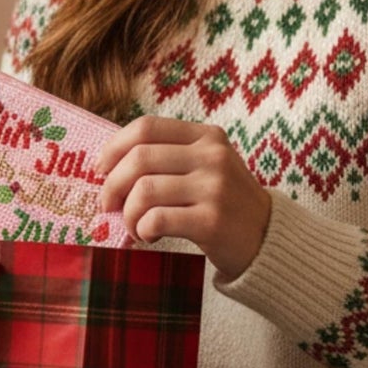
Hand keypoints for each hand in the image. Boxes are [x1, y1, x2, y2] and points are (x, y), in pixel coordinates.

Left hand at [95, 116, 270, 279]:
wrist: (267, 239)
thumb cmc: (224, 202)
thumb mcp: (206, 166)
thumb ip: (168, 157)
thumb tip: (108, 165)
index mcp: (207, 136)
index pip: (146, 128)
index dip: (114, 147)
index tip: (100, 169)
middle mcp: (212, 156)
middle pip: (138, 159)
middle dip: (112, 184)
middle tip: (107, 205)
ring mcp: (214, 187)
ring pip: (143, 191)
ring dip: (127, 214)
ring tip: (134, 226)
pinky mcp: (212, 220)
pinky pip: (156, 219)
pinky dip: (142, 229)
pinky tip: (149, 235)